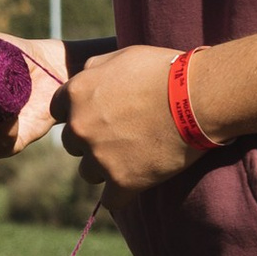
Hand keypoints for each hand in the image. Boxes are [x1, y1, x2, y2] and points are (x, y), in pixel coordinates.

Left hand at [53, 42, 193, 190]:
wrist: (198, 98)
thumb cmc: (165, 71)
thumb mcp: (123, 56)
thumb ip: (95, 68)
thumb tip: (84, 75)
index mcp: (77, 94)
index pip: (59, 110)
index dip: (79, 114)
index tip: (100, 116)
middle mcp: (80, 126)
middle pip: (72, 144)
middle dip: (91, 142)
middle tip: (122, 137)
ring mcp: (99, 156)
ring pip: (89, 172)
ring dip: (106, 168)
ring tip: (135, 158)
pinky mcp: (122, 181)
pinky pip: (112, 199)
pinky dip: (123, 193)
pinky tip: (139, 182)